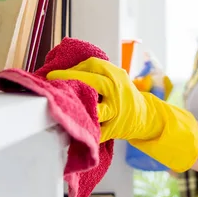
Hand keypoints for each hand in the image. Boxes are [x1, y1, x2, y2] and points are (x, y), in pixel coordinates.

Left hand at [46, 57, 197, 172]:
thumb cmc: (123, 96)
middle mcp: (118, 91)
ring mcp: (117, 111)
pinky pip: (96, 130)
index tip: (56, 73)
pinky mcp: (115, 129)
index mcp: (117, 76)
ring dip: (77, 107)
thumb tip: (64, 72)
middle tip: (51, 83)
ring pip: (96, 109)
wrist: (146, 116)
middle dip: (71, 80)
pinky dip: (83, 130)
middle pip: (94, 82)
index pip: (93, 65)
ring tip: (59, 104)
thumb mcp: (115, 79)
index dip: (73, 68)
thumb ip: (96, 74)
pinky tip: (68, 127)